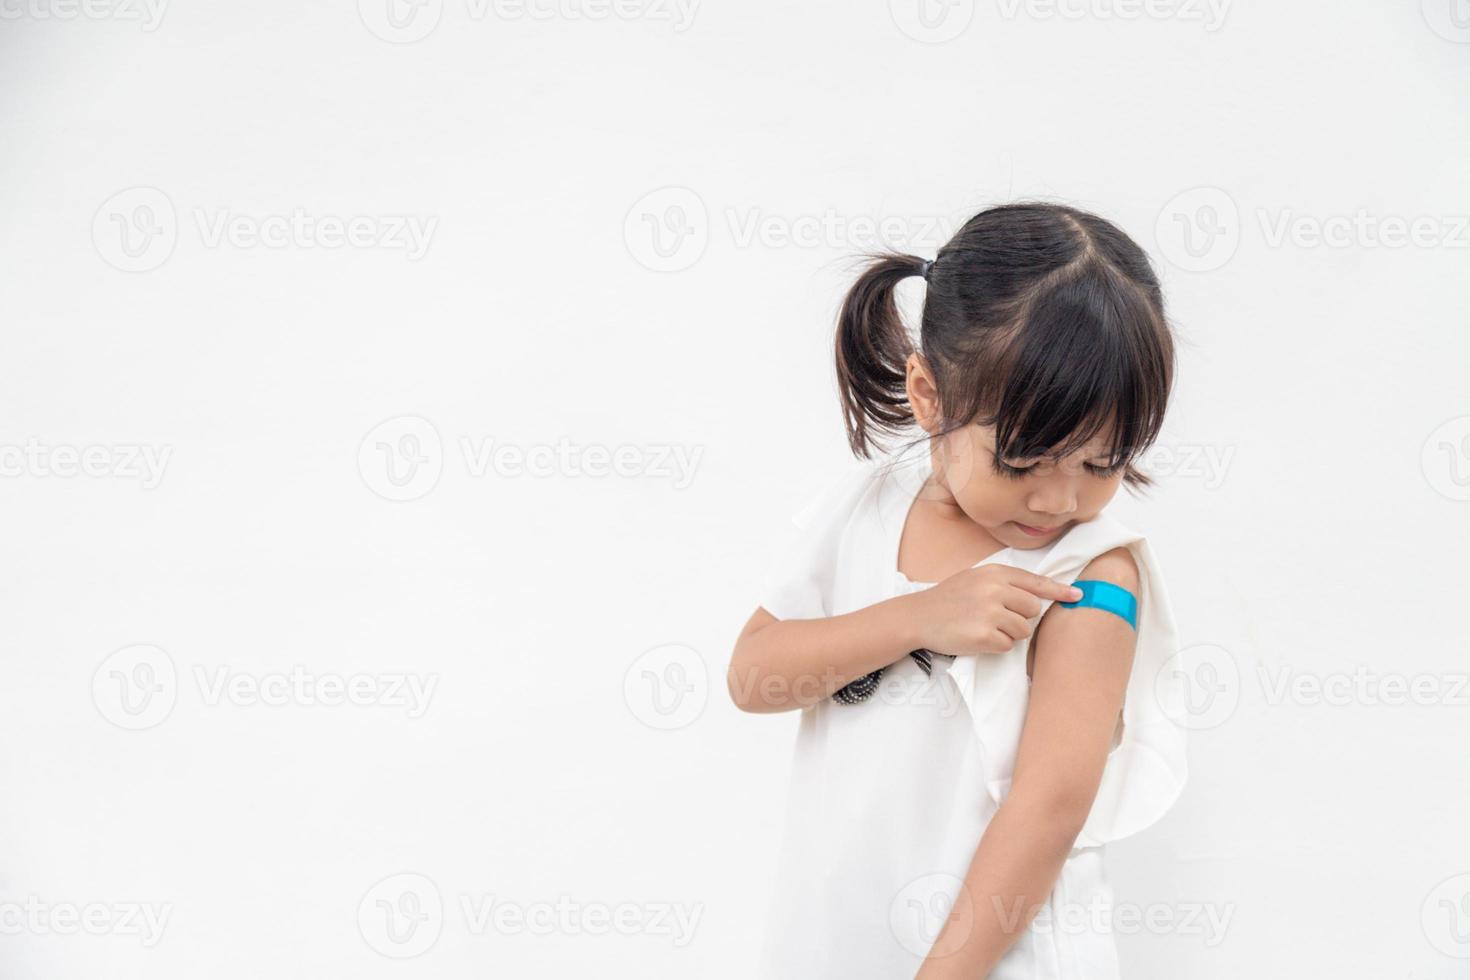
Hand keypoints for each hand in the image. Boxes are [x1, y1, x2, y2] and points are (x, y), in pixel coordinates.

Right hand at [906, 564, 1083, 656]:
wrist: (918, 616)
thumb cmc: (949, 598)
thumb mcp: (976, 578)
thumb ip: (1004, 582)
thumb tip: (1040, 592)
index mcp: (994, 573)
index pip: (1036, 582)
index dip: (1060, 590)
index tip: (1078, 595)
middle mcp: (994, 589)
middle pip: (1033, 609)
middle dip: (1021, 617)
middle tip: (997, 617)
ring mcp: (989, 612)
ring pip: (1023, 630)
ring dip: (1009, 633)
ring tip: (984, 627)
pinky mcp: (984, 635)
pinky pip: (1008, 645)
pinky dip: (996, 645)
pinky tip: (977, 637)